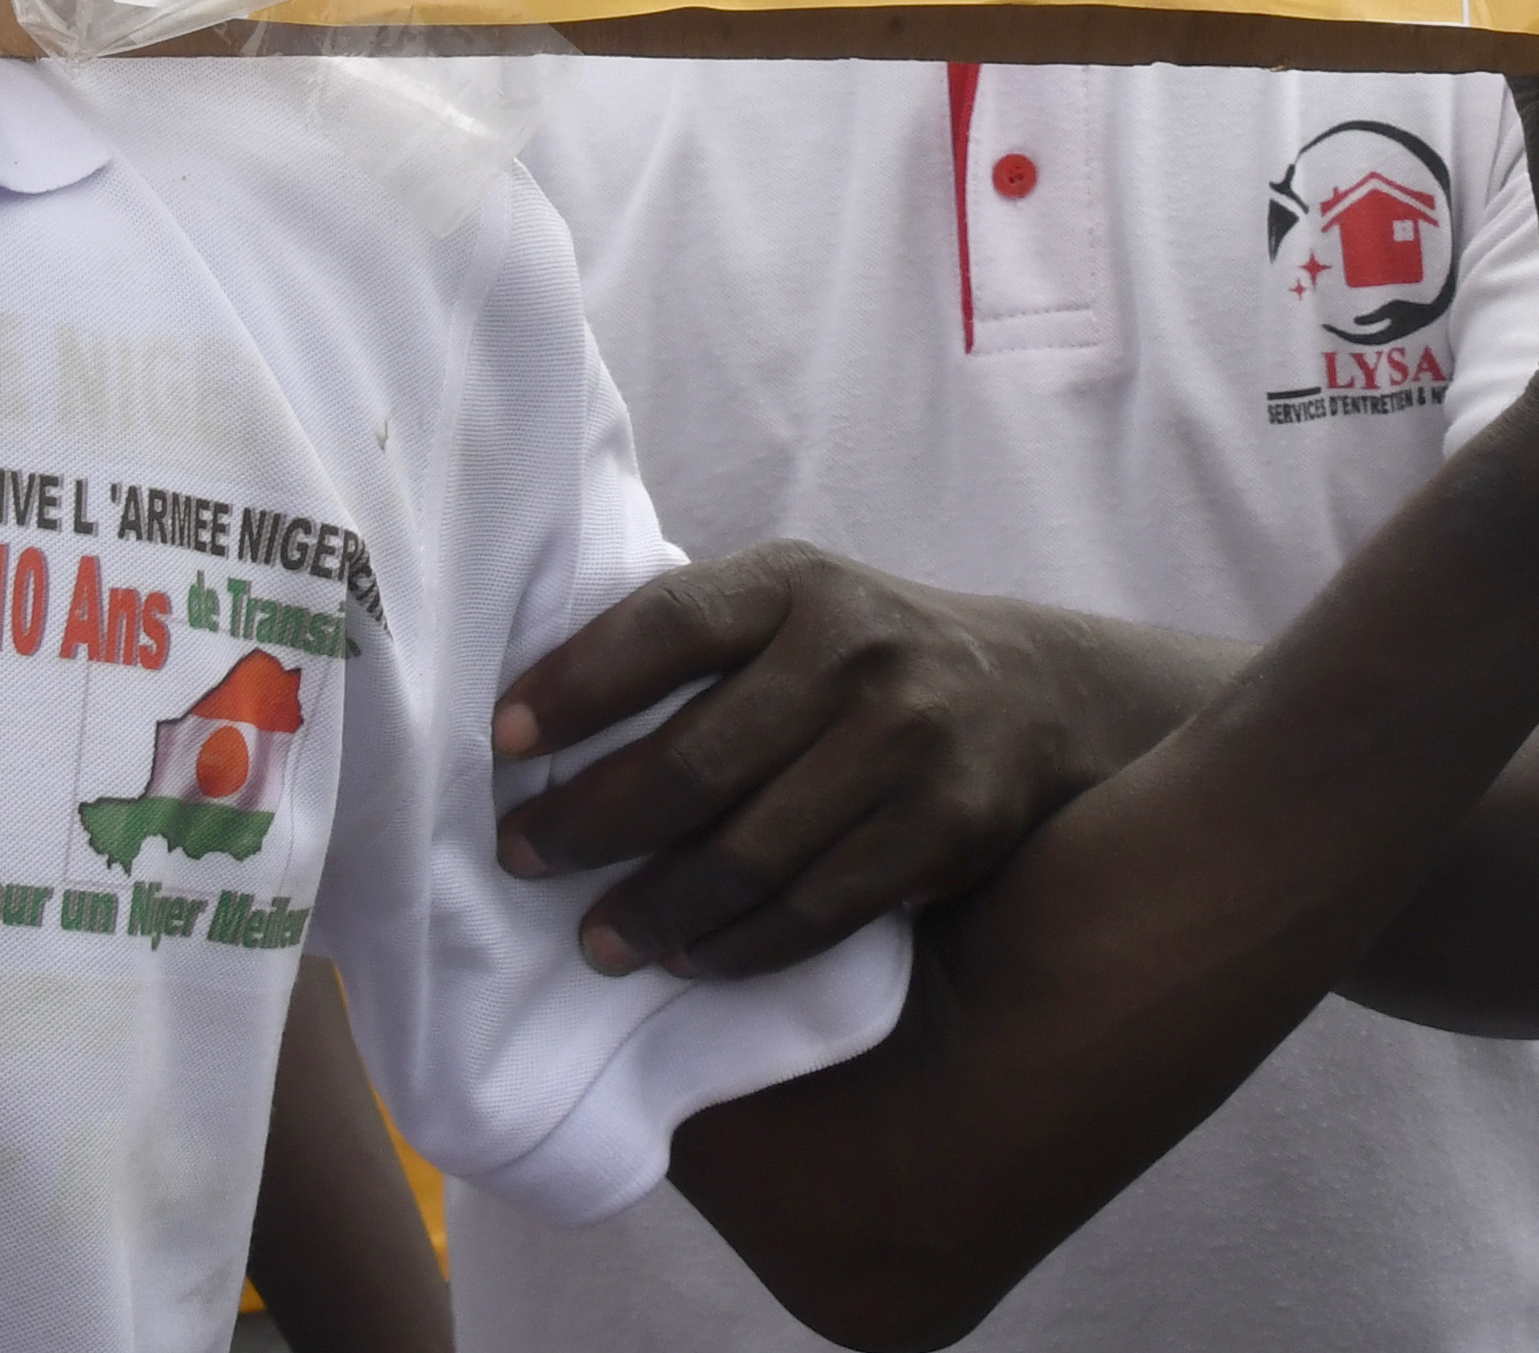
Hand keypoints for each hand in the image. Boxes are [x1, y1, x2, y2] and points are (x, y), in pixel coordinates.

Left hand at [490, 547, 1165, 976]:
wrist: (1037, 693)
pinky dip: (738, 946)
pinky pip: (816, 910)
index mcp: (797, 581)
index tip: (501, 741)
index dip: (576, 685)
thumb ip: (699, 639)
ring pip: (751, 852)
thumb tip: (534, 720)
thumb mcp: (796, 604)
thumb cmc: (865, 654)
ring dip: (656, 908)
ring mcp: (907, 742)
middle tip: (523, 860)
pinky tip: (686, 958)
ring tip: (597, 940)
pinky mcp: (945, 829)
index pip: (666, 624)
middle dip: (591, 823)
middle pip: (697, 759)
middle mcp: (855, 651)